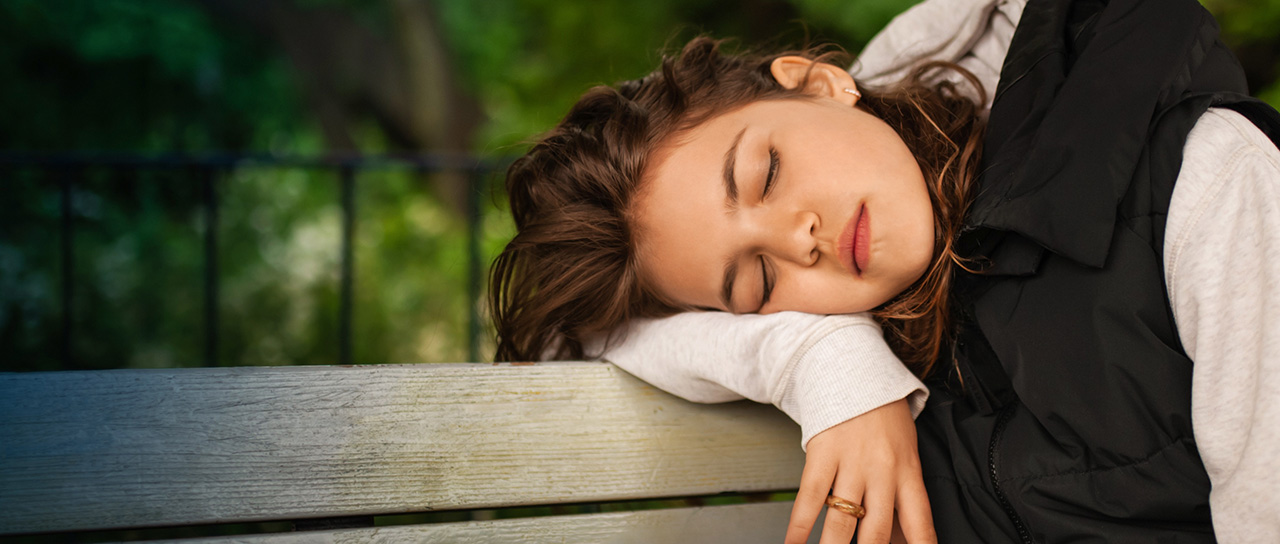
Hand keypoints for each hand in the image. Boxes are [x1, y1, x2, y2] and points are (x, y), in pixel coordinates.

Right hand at [784, 398, 935, 543]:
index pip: (920, 521)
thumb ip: (903, 491)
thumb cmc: (883, 415)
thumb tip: (902, 536)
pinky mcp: (822, 455)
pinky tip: (792, 543)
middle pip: (877, 532)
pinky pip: (810, 498)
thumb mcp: (906, 450)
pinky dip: (799, 526)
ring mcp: (851, 464)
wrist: (855, 372)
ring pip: (842, 522)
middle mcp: (882, 472)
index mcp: (908, 471)